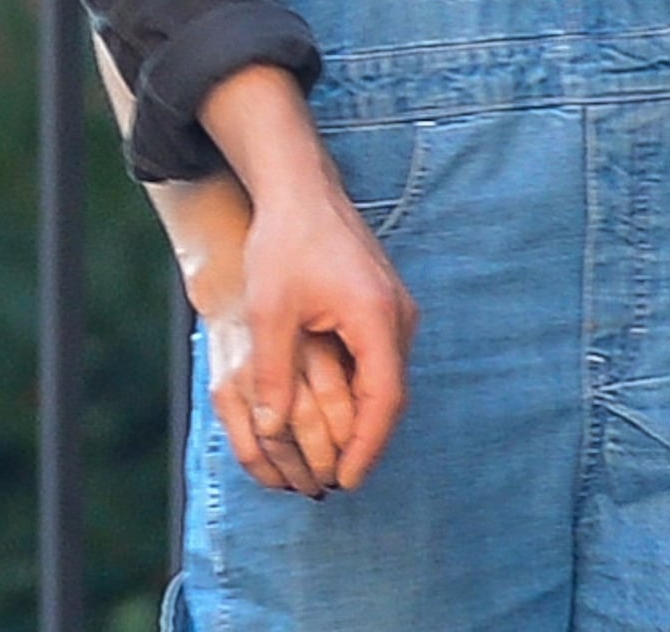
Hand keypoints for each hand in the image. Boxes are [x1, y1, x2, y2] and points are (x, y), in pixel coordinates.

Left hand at [195, 67, 416, 492]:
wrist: (299, 187)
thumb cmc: (284, 242)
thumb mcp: (271, 311)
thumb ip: (273, 373)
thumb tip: (271, 430)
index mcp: (378, 317)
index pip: (384, 401)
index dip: (366, 448)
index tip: (346, 480)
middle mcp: (398, 315)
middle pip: (392, 394)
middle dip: (367, 439)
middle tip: (338, 477)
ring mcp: (396, 307)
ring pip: (388, 376)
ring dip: (365, 413)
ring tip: (335, 450)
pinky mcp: (384, 301)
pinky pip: (380, 356)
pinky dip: (362, 385)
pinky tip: (335, 404)